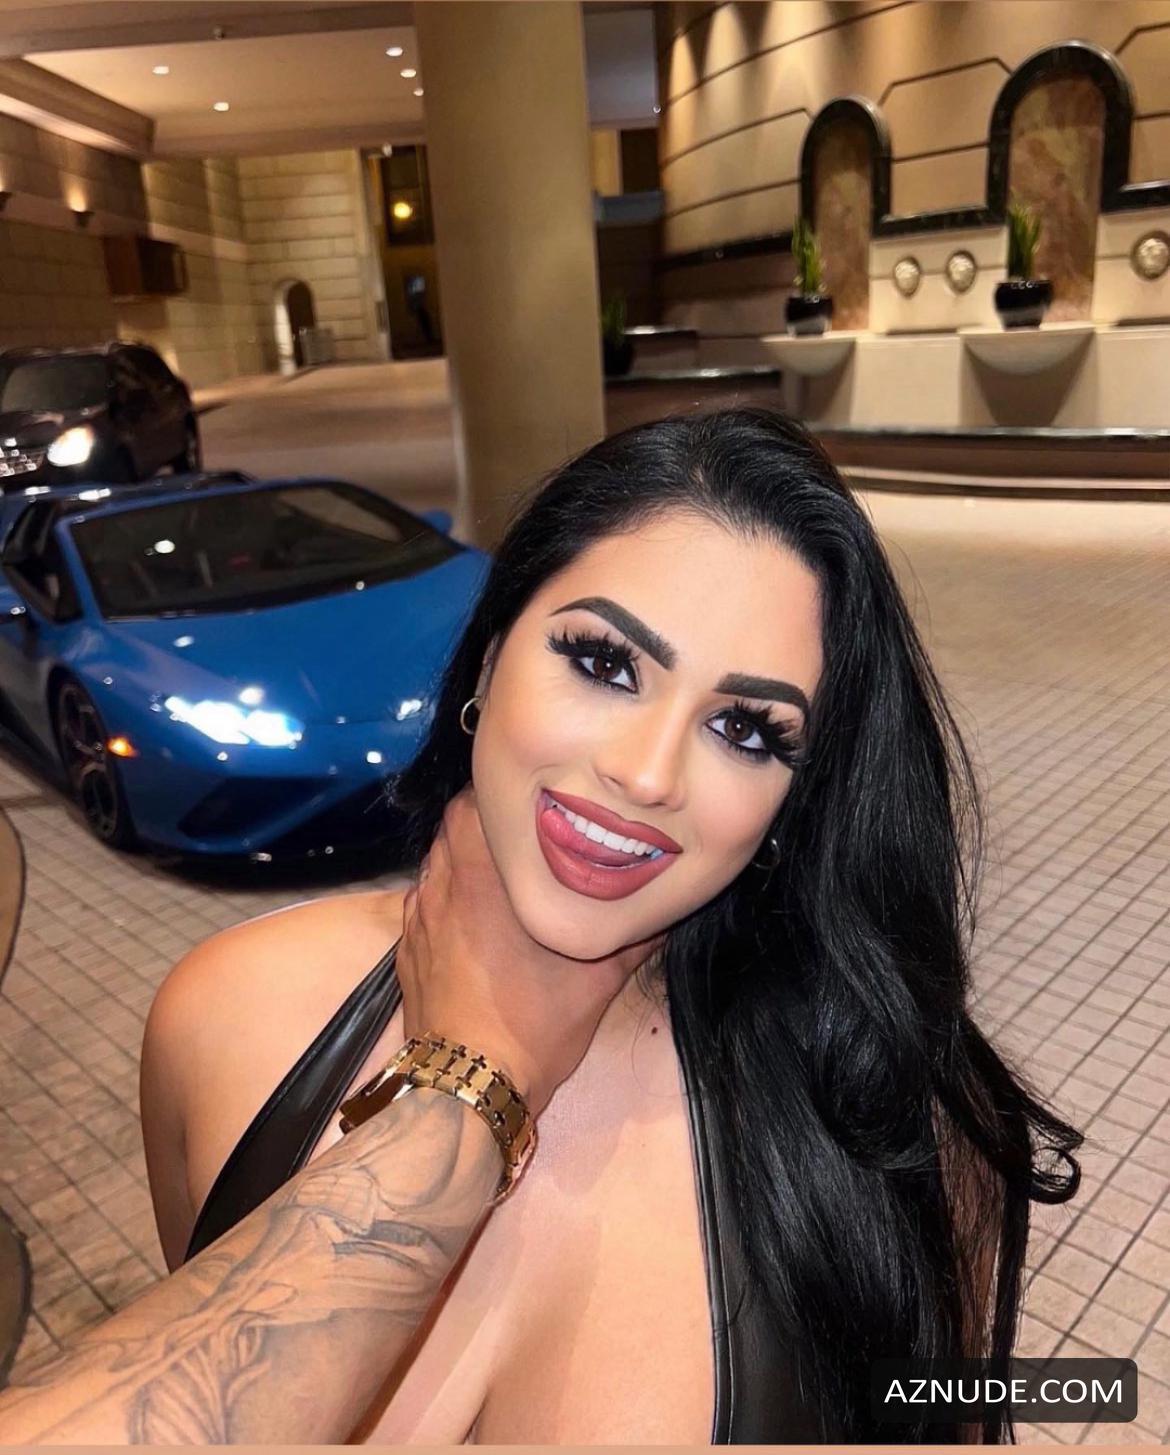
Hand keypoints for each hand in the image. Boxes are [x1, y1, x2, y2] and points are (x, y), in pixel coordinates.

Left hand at [395, 784, 662, 1114]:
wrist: (468, 1087)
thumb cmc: (532, 1027)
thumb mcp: (600, 979)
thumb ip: (634, 934)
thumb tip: (665, 908)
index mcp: (482, 878)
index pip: (474, 800)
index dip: (502, 792)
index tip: (535, 801)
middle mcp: (442, 887)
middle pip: (454, 825)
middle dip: (488, 823)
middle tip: (528, 835)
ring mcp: (419, 918)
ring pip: (437, 861)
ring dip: (466, 858)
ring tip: (505, 874)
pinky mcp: (407, 948)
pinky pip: (425, 900)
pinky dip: (448, 896)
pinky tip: (477, 919)